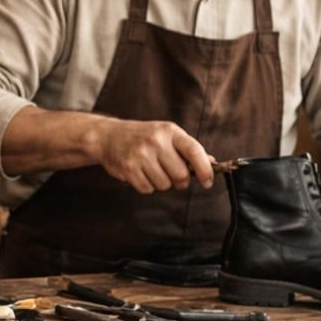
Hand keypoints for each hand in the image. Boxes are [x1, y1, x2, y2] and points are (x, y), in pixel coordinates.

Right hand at [90, 119, 213, 193]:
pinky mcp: (128, 167)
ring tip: (152, 170)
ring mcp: (141, 154)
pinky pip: (147, 189)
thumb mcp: (166, 134)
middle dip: (179, 181)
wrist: (108, 136)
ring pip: (164, 185)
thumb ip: (187, 148)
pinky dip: (146, 186)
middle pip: (181, 175)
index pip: (194, 151)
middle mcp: (156, 141)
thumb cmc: (142, 136)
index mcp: (170, 131)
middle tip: (172, 175)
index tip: (208, 182)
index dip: (205, 170)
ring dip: (161, 183)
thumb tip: (212, 163)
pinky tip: (140, 174)